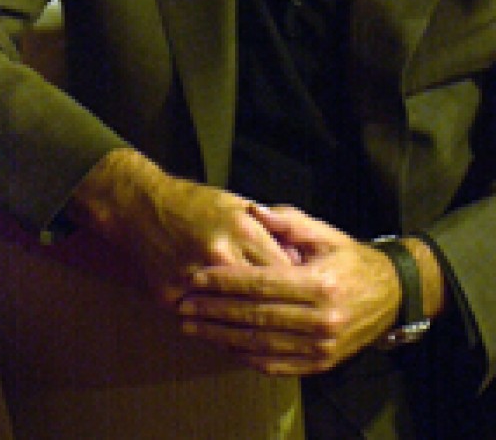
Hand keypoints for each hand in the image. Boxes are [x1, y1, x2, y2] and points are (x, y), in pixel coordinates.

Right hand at [69, 149, 296, 304]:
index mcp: (241, 229)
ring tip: (259, 329)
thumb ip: (267, 231)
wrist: (139, 206)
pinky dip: (213, 324)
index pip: (284, 270)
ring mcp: (192, 277)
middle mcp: (219, 254)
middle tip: (286, 318)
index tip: (303, 295)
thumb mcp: (235, 205)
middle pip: (261, 297)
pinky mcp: (170, 295)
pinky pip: (201, 320)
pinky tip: (222, 326)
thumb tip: (296, 261)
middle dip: (276, 309)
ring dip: (246, 324)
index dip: (297, 285)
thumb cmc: (192, 203)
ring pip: (232, 316)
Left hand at [177, 204, 401, 374]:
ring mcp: (323, 346)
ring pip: (262, 343)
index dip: (225, 283)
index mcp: (320, 283)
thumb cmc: (349, 258)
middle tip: (184, 305)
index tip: (196, 278)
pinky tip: (223, 344)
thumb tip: (254, 211)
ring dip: (222, 336)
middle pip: (256, 316)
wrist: (392, 294)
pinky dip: (246, 356)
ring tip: (193, 326)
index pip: (262, 284)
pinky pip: (277, 364)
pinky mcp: (322, 364)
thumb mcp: (323, 232)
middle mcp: (322, 319)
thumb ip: (288, 221)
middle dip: (215, 311)